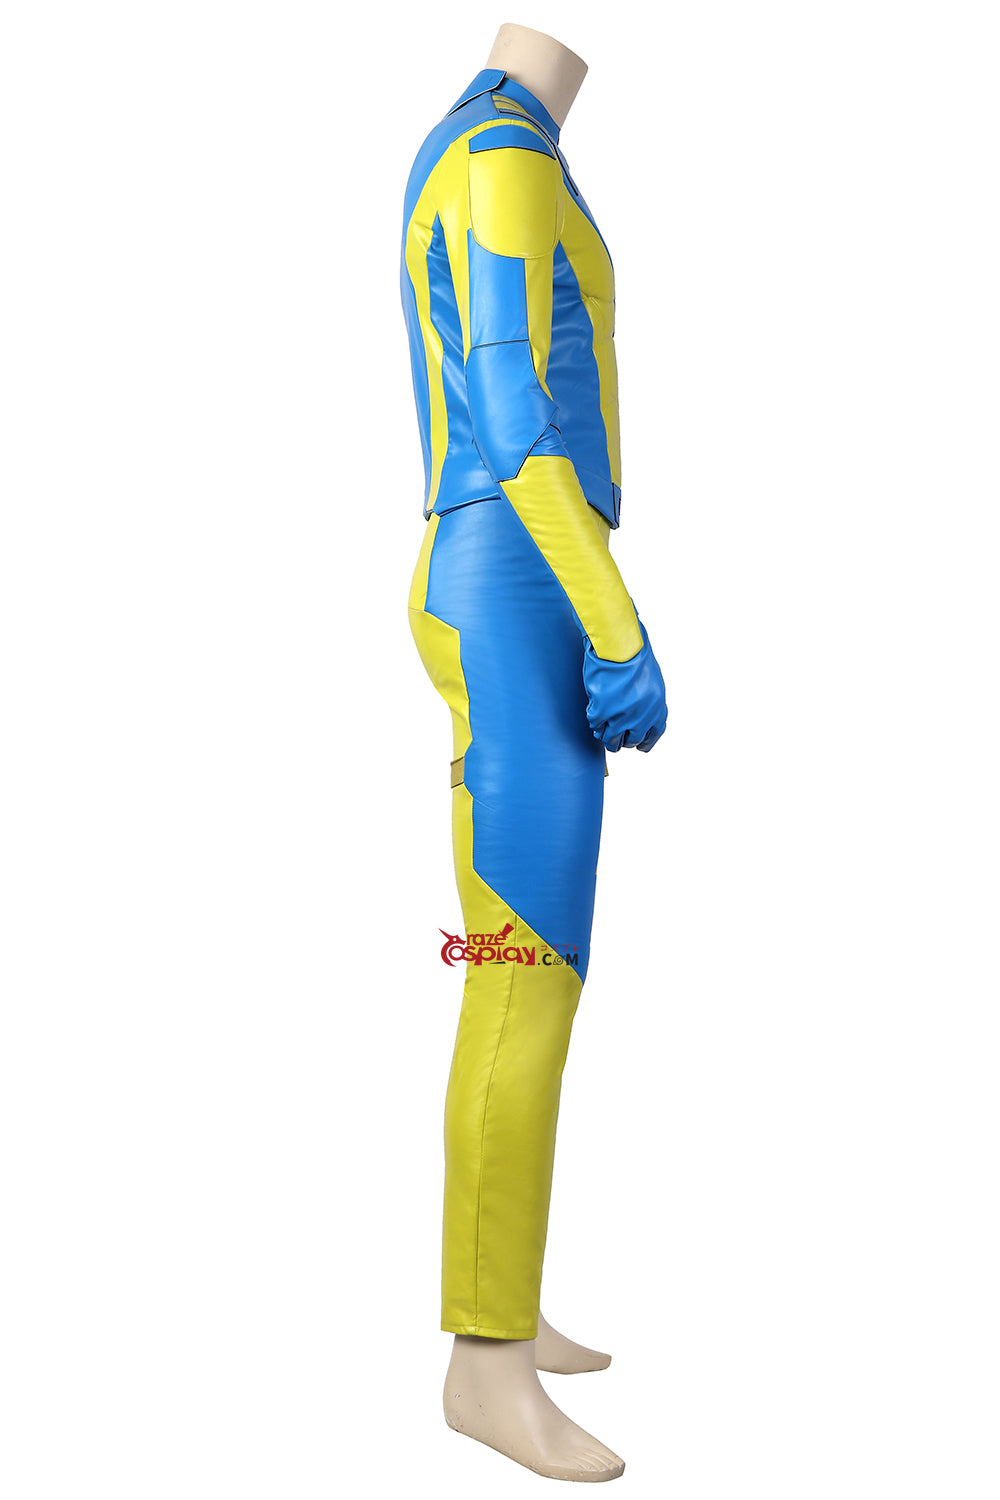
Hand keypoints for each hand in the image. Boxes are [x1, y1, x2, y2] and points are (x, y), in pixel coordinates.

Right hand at [583, 615, 667, 752]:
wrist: (620, 644)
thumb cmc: (635, 656)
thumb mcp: (650, 681)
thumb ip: (647, 702)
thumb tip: (639, 716)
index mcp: (657, 708)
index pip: (652, 735)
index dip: (644, 742)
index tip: (638, 745)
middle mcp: (642, 717)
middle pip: (631, 740)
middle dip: (622, 741)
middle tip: (615, 738)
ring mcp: (622, 717)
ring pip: (612, 740)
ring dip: (606, 737)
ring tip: (602, 732)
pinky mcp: (602, 712)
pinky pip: (596, 726)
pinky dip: (595, 723)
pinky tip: (594, 715)